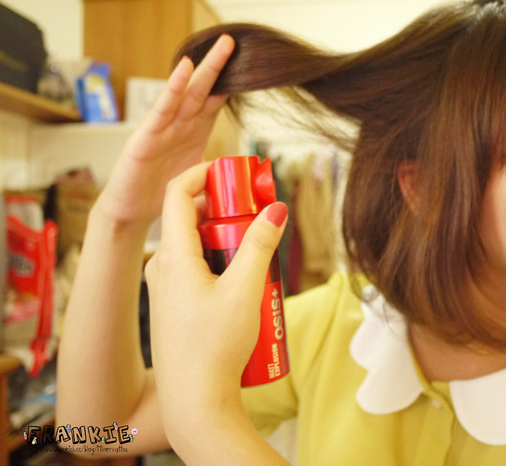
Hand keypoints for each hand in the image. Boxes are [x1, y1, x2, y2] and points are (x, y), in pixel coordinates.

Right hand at [96, 35, 235, 226]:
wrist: (131, 212)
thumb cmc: (160, 193)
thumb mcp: (196, 177)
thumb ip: (215, 166)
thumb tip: (241, 169)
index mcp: (193, 133)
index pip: (214, 103)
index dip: (230, 84)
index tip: (247, 65)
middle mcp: (179, 125)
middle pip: (203, 91)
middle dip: (219, 66)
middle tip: (233, 42)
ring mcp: (162, 128)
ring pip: (187, 93)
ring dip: (204, 69)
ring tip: (220, 47)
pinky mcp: (145, 137)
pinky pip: (162, 109)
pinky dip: (174, 88)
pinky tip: (185, 69)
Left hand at [144, 161, 287, 423]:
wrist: (194, 401)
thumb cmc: (215, 347)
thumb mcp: (246, 289)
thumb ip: (261, 245)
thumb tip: (277, 209)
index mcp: (172, 256)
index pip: (177, 194)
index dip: (202, 174)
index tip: (230, 171)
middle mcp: (161, 268)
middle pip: (188, 219)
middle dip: (223, 208)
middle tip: (255, 211)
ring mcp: (164, 289)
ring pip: (193, 246)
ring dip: (223, 237)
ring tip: (255, 249)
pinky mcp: (173, 307)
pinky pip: (193, 269)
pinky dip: (216, 260)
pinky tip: (242, 280)